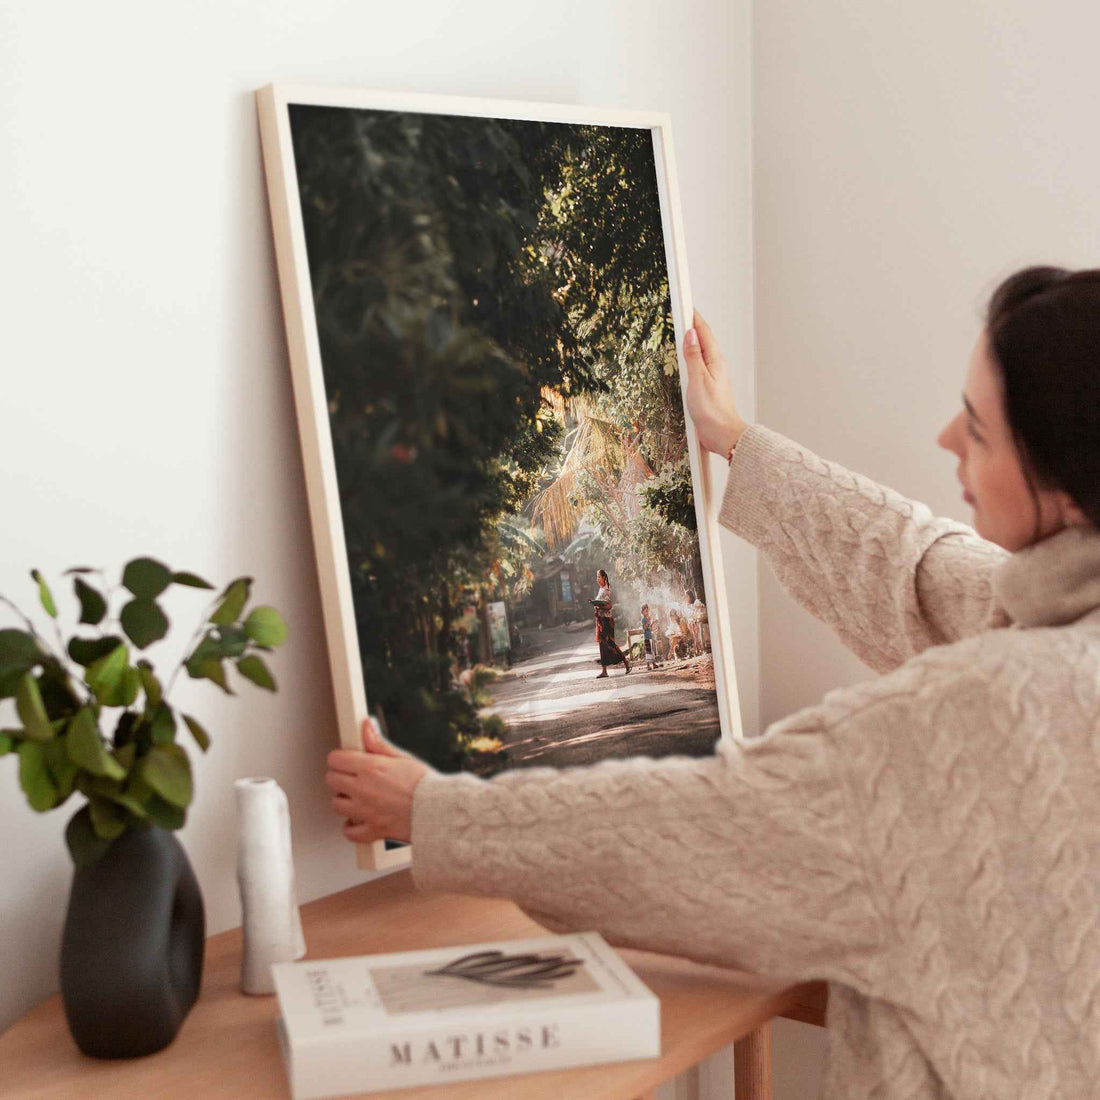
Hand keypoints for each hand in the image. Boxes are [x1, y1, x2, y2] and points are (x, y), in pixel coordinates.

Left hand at [325, 717, 428, 843]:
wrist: (440, 811)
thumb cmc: (425, 784)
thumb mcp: (402, 758)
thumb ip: (379, 743)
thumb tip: (367, 725)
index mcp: (371, 768)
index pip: (335, 759)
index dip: (340, 758)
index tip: (346, 760)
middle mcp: (363, 789)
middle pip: (331, 780)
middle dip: (340, 777)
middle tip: (352, 777)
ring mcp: (365, 811)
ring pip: (336, 805)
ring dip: (344, 800)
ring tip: (358, 797)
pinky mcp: (372, 830)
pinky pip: (349, 832)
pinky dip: (352, 827)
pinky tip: (360, 819)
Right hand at [683, 311, 747, 456]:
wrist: (722, 434)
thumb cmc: (712, 411)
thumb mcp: (698, 380)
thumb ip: (693, 356)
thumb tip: (690, 334)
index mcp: (715, 360)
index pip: (703, 332)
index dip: (694, 317)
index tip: (685, 303)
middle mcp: (715, 365)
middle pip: (703, 339)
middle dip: (692, 324)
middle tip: (681, 310)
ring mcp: (712, 375)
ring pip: (700, 351)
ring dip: (691, 339)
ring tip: (681, 328)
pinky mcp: (707, 386)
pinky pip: (697, 364)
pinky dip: (690, 356)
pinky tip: (684, 358)